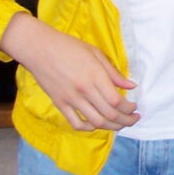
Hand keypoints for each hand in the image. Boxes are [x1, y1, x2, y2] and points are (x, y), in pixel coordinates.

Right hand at [1, 13, 138, 130]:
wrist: (39, 48)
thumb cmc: (68, 46)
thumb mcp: (95, 53)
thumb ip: (113, 72)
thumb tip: (131, 86)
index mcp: (95, 76)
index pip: (117, 101)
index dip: (129, 108)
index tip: (135, 107)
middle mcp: (84, 91)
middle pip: (110, 115)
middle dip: (126, 120)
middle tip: (133, 119)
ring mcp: (71, 99)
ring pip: (96, 122)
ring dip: (112, 127)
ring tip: (120, 124)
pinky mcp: (59, 104)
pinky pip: (76, 123)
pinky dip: (89, 128)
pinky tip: (96, 124)